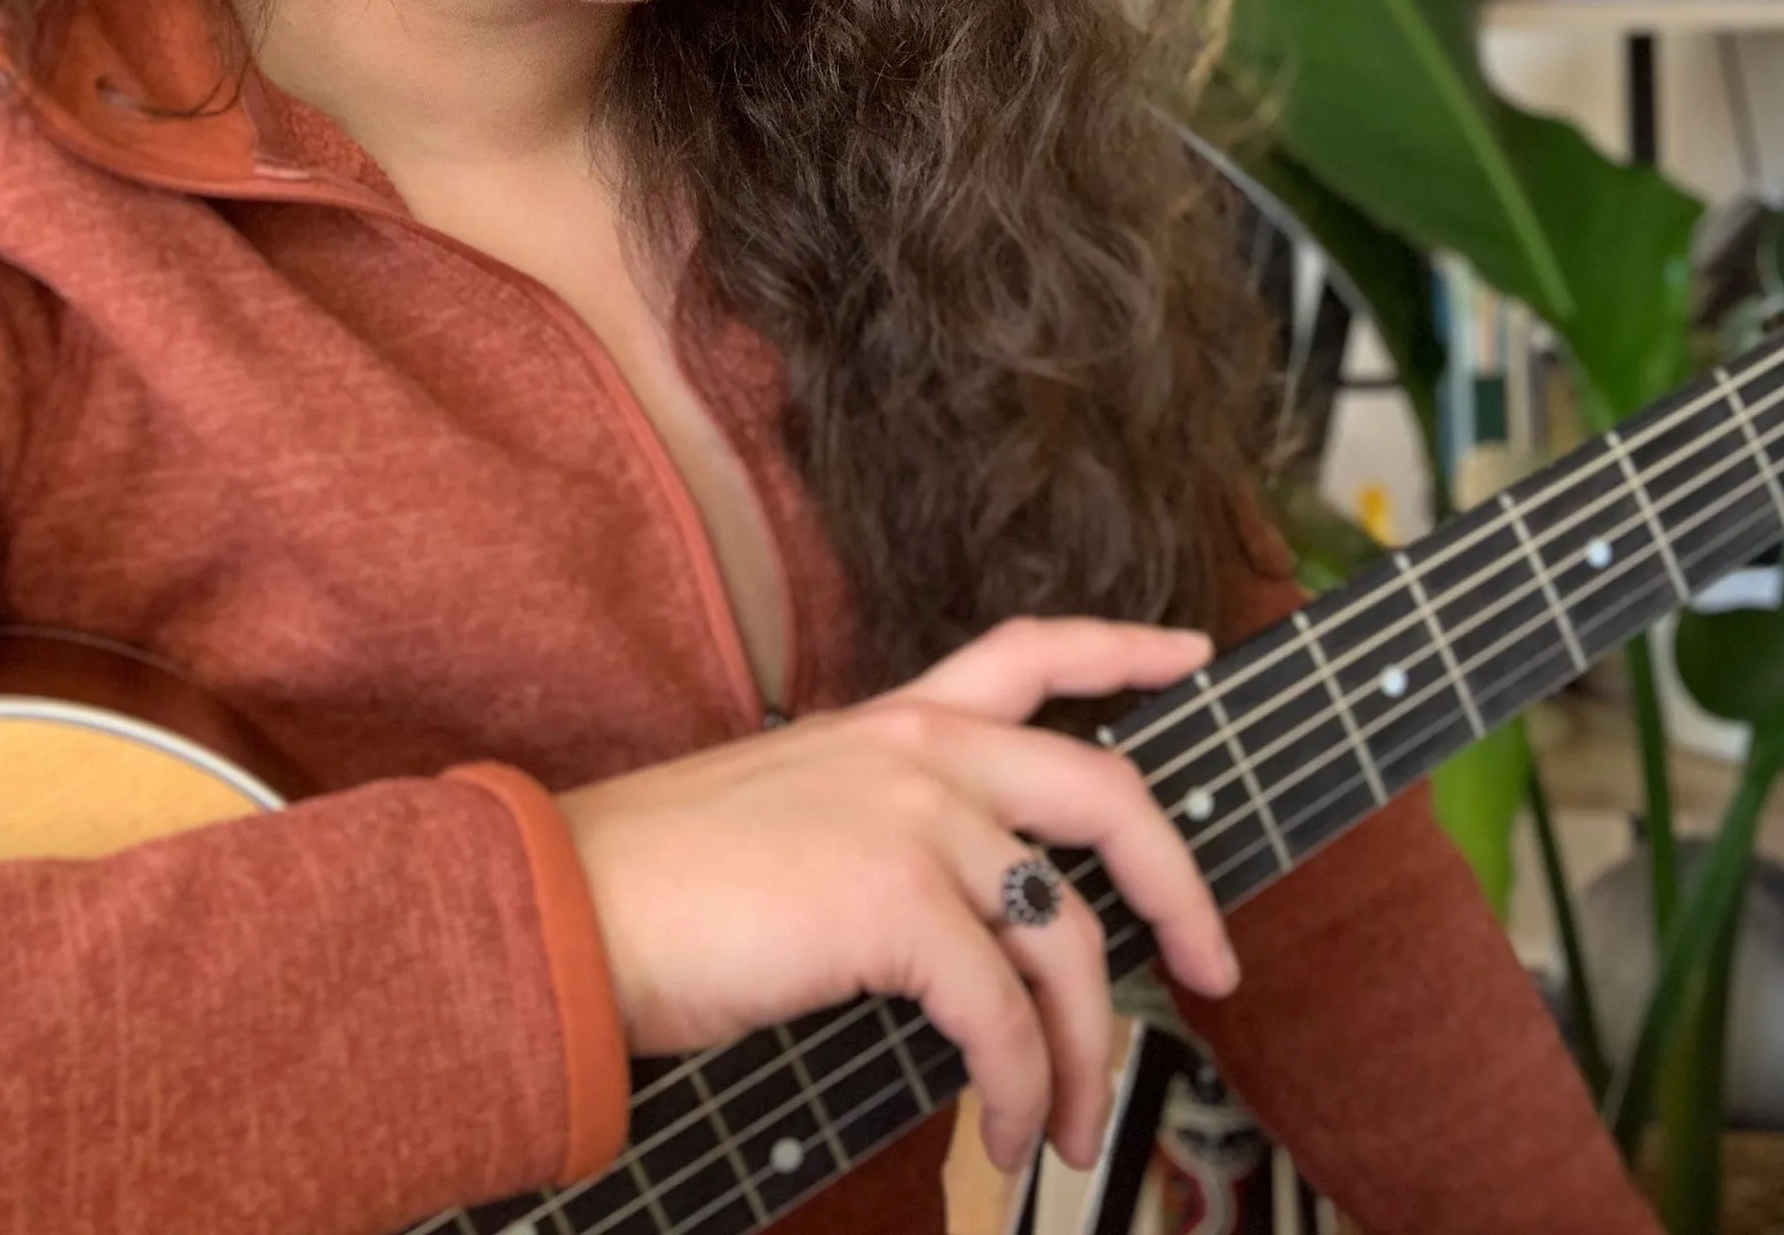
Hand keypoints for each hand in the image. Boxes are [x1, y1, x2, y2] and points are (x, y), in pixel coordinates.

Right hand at [556, 617, 1237, 1171]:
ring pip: (1066, 938)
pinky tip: (1004, 1132)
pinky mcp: (894, 900)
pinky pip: (1005, 1014)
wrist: (570, 910)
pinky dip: (1022, 1088)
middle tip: (1213, 967)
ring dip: (1090, 1051)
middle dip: (1180, 886)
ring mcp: (913, 817)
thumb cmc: (665, 886)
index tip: (1191, 659)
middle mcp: (920, 748)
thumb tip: (974, 933)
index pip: (1031, 650)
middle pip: (1106, 793)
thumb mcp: (797, 821)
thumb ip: (891, 839)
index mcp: (895, 721)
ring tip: (1071, 1131)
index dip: (1124, 651)